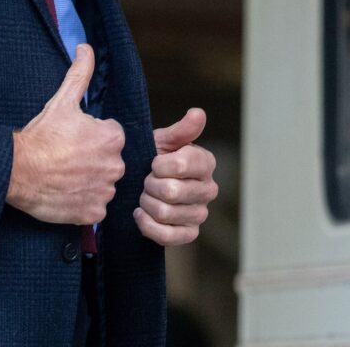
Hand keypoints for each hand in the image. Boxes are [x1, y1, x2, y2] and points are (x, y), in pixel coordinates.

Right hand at [6, 44, 125, 224]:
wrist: (19, 171)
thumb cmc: (42, 136)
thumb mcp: (62, 101)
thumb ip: (80, 73)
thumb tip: (85, 48)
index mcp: (112, 137)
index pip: (110, 135)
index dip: (90, 135)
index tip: (73, 138)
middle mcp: (116, 165)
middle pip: (108, 160)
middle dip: (92, 158)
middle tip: (67, 156)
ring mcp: (105, 191)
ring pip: (102, 183)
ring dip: (88, 180)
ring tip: (65, 174)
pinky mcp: (94, 212)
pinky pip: (94, 206)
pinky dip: (83, 201)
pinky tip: (66, 192)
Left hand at [134, 108, 217, 245]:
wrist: (141, 181)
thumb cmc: (153, 156)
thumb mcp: (163, 140)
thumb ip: (181, 130)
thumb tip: (198, 112)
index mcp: (205, 162)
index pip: (181, 165)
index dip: (159, 165)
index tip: (152, 162)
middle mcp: (209, 189)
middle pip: (171, 192)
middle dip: (150, 185)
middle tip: (145, 180)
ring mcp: (200, 214)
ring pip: (166, 213)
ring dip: (147, 203)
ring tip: (144, 195)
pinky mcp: (189, 234)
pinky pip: (167, 236)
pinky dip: (147, 225)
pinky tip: (140, 213)